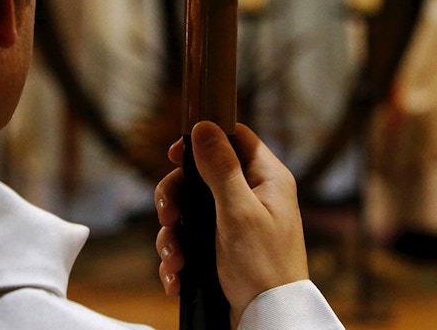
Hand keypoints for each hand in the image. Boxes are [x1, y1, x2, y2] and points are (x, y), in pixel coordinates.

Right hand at [154, 122, 308, 325]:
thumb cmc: (264, 266)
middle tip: (169, 216)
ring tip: (174, 259)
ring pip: (190, 211)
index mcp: (266, 179)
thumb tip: (204, 126)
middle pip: (202, 176)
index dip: (205, 138)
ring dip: (173, 235)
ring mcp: (236, 223)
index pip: (235, 138)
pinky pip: (190, 241)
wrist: (268, 319)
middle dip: (177, 198)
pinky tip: (177, 277)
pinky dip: (178, 258)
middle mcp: (252, 196)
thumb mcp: (239, 212)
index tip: (176, 153)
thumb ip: (221, 168)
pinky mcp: (222, 249)